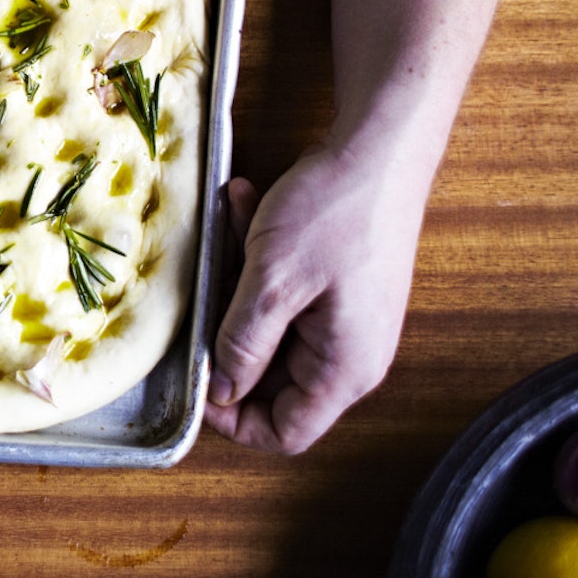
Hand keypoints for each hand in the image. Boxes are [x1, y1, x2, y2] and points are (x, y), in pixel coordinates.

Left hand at [203, 140, 428, 453]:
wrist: (380, 145)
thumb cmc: (336, 211)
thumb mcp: (272, 281)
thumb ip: (242, 344)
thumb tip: (220, 392)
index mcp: (344, 368)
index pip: (285, 432)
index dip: (234, 418)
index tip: (197, 377)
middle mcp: (350, 353)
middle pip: (271, 378)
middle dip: (229, 331)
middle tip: (210, 286)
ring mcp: (344, 318)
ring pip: (269, 325)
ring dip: (239, 280)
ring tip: (232, 224)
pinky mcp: (336, 286)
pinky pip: (284, 290)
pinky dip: (257, 256)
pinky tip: (244, 204)